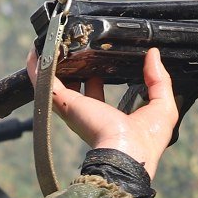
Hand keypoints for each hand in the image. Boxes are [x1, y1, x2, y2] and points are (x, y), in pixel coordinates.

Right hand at [36, 48, 177, 181]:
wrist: (127, 154)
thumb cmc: (145, 141)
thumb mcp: (162, 106)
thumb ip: (159, 79)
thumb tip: (154, 55)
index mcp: (107, 119)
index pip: (96, 94)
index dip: (96, 78)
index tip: (98, 62)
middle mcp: (87, 114)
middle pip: (74, 87)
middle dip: (72, 70)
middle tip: (73, 50)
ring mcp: (73, 109)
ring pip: (56, 83)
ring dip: (51, 65)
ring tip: (49, 44)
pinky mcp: (65, 103)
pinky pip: (45, 81)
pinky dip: (37, 67)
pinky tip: (35, 50)